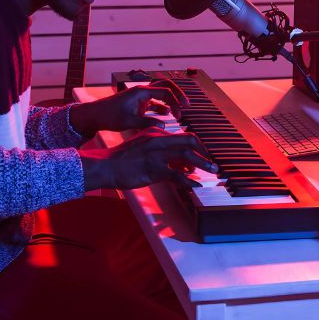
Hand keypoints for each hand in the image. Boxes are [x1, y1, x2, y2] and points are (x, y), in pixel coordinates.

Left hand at [69, 79, 188, 135]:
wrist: (94, 116)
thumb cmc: (108, 117)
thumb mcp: (128, 122)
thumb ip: (146, 123)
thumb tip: (164, 126)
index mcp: (141, 92)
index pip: (165, 91)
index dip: (177, 99)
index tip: (184, 110)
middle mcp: (142, 91)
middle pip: (165, 87)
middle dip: (177, 95)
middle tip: (186, 106)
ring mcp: (140, 97)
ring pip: (161, 94)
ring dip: (170, 102)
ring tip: (178, 114)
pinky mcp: (138, 103)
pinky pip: (154, 102)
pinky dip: (163, 107)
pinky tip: (168, 115)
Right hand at [81, 127, 216, 190]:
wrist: (105, 165)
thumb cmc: (123, 159)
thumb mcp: (144, 148)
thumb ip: (163, 153)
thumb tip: (184, 165)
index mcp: (156, 133)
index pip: (183, 136)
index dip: (198, 146)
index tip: (205, 155)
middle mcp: (158, 140)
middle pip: (189, 142)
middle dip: (204, 153)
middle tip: (213, 164)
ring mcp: (156, 154)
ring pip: (186, 156)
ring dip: (202, 164)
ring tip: (212, 172)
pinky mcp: (153, 169)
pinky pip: (176, 175)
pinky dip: (188, 181)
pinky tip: (195, 186)